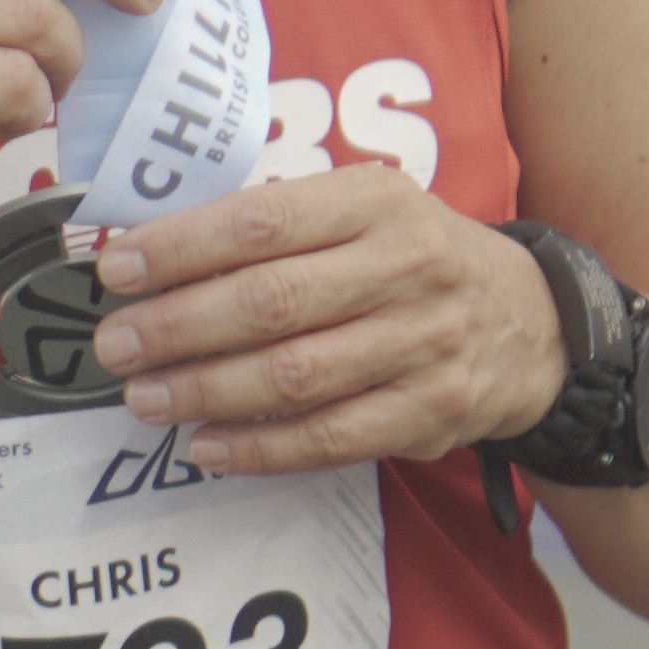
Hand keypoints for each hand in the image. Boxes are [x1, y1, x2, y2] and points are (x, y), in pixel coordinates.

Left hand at [87, 173, 569, 477]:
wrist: (532, 322)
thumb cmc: (415, 256)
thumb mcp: (365, 208)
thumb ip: (278, 223)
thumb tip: (157, 249)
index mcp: (374, 202)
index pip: (261, 222)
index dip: (182, 248)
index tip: (117, 268)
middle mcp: (403, 268)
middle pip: (272, 302)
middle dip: (179, 325)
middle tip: (116, 344)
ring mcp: (420, 345)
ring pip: (295, 376)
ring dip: (207, 390)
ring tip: (144, 396)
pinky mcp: (428, 413)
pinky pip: (331, 438)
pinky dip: (261, 446)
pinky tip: (206, 444)